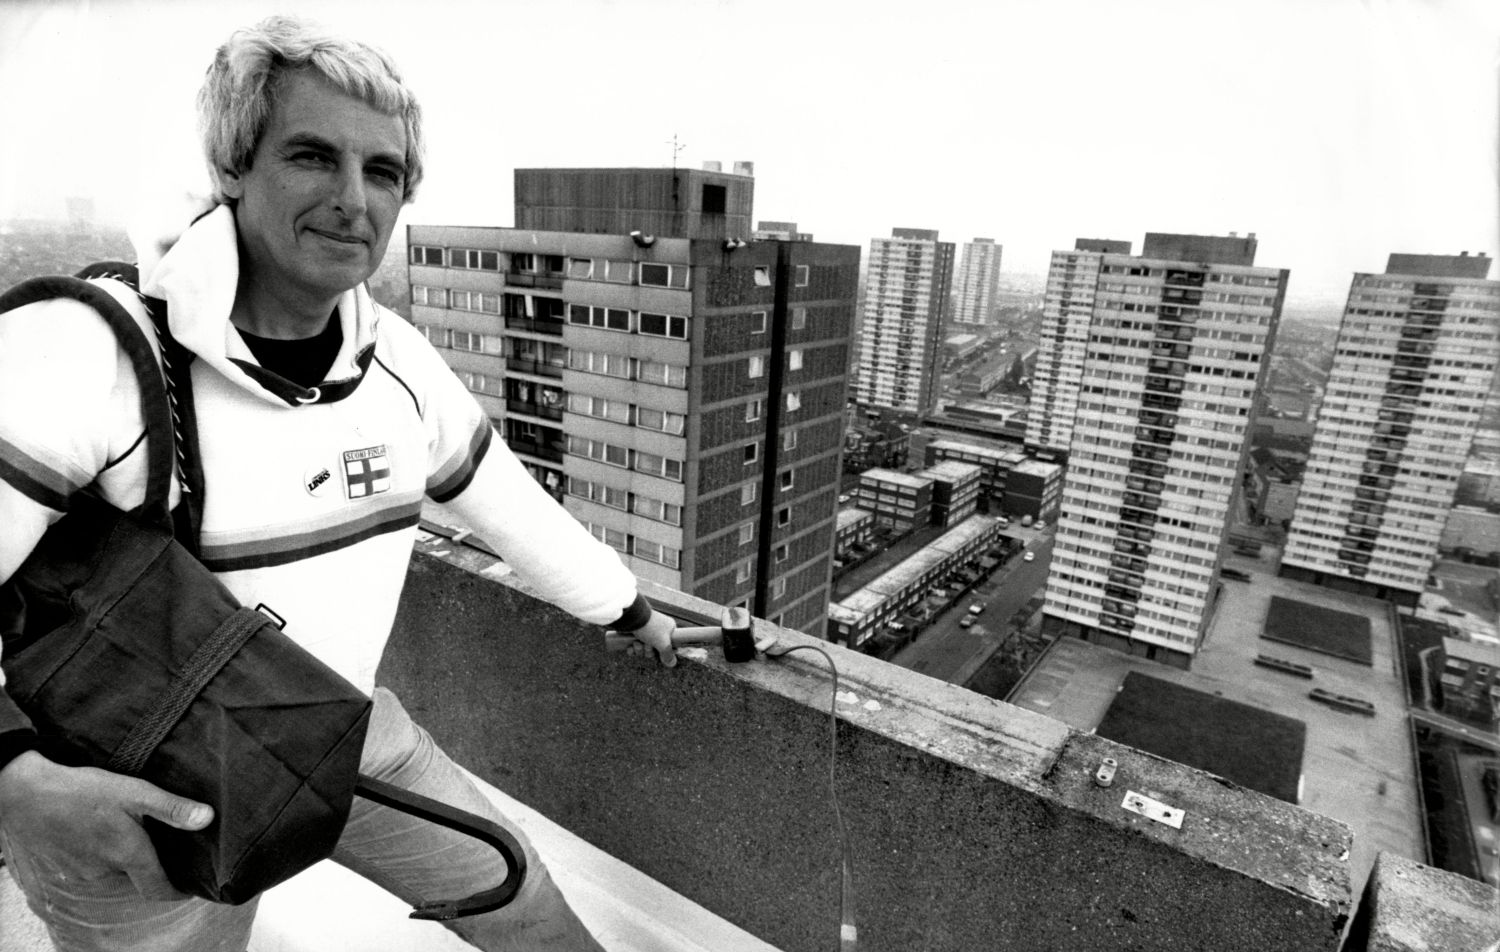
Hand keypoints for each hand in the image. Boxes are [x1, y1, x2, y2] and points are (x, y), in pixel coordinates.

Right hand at [0, 750, 213, 899]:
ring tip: (125, 830)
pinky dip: (98, 853)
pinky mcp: (63, 866)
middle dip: (148, 865)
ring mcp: (82, 872)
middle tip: (157, 842)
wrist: (27, 794)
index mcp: (129, 855)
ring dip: (120, 857)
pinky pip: (90, 865)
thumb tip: (207, 819)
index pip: (159, 889)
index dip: (177, 892)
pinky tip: (97, 830)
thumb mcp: (135, 792)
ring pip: (112, 870)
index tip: (188, 887)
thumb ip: (172, 809)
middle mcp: (106, 871)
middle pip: (136, 877)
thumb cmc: (84, 791)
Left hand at [624, 609, 676, 667]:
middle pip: (655, 650)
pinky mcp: (635, 633)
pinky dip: (632, 649)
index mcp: (668, 629)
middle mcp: (658, 630)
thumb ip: (668, 654)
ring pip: (644, 649)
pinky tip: (630, 646)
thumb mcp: (663, 643)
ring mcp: (646, 632)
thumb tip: (672, 663)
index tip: (659, 652)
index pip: (670, 645)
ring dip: (639, 649)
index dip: (664, 652)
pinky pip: (635, 648)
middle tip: (647, 644)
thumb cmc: (650, 628)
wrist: (630, 617)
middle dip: (648, 650)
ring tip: (637, 641)